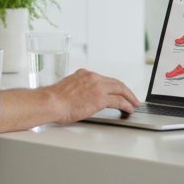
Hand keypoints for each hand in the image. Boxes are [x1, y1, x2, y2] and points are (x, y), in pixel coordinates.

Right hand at [0, 68, 140, 134]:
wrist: (50, 103)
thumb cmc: (53, 101)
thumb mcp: (66, 89)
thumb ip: (77, 90)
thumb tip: (80, 99)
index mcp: (83, 74)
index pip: (103, 79)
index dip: (113, 86)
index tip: (117, 91)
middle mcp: (92, 77)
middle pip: (115, 82)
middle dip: (125, 90)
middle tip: (131, 97)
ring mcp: (97, 86)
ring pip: (120, 89)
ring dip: (129, 97)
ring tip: (134, 103)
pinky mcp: (100, 98)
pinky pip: (118, 100)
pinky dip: (126, 104)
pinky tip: (129, 109)